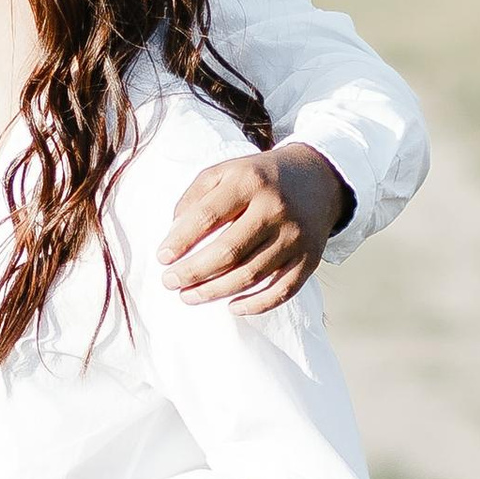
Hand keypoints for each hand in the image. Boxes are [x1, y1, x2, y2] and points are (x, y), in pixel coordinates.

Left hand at [159, 142, 352, 310]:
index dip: (181, 240)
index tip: (162, 257)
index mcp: (250, 182)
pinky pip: (282, 291)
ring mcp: (295, 237)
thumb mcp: (226, 171)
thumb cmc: (259, 178)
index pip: (208, 216)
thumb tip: (174, 234)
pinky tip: (232, 307)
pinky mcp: (309, 259)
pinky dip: (255, 305)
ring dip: (214, 291)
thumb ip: (196, 195)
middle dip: (193, 272)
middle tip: (169, 282)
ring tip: (188, 296)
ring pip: (250, 275)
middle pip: (228, 251)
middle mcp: (275, 209)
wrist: (317, 179)